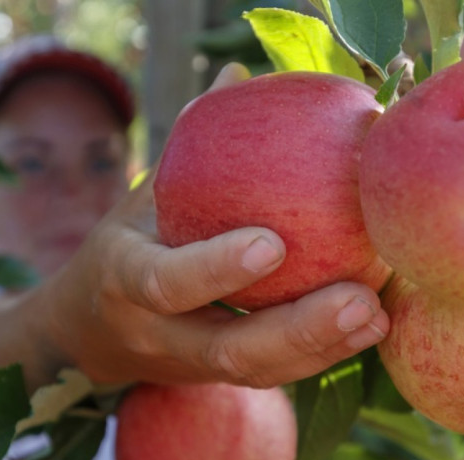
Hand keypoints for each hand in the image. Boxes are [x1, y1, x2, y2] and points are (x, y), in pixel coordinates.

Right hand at [41, 179, 388, 387]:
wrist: (88, 334)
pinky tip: (373, 323)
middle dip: (297, 329)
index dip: (214, 268)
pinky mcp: (224, 379)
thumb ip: (187, 145)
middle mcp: (159, 335)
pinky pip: (276, 376)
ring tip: (375, 313)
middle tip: (359, 297)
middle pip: (228, 350)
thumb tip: (240, 75)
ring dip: (324, 349)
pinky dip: (325, 354)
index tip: (273, 243)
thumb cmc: (127, 245)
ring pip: (259, 373)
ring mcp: (194, 366)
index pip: (165, 281)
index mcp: (125, 280)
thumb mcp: (141, 196)